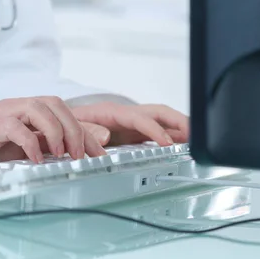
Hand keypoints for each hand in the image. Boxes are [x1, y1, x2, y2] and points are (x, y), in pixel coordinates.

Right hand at [0, 97, 106, 168]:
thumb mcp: (31, 146)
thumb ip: (58, 142)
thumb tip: (96, 141)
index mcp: (32, 110)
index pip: (66, 112)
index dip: (86, 131)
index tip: (100, 155)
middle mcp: (20, 106)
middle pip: (55, 104)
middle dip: (73, 129)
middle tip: (81, 156)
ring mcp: (5, 112)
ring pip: (37, 108)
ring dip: (55, 131)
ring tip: (62, 155)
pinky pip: (15, 127)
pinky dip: (30, 142)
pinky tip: (37, 159)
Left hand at [71, 102, 188, 146]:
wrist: (62, 124)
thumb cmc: (67, 123)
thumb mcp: (71, 125)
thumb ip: (87, 129)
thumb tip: (105, 136)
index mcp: (112, 112)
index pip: (139, 118)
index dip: (154, 130)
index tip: (166, 143)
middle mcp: (126, 116)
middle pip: (159, 113)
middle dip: (179, 121)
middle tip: (196, 135)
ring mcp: (132, 124)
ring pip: (162, 121)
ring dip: (180, 129)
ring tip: (198, 141)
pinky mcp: (134, 134)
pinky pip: (158, 132)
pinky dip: (173, 137)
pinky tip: (183, 146)